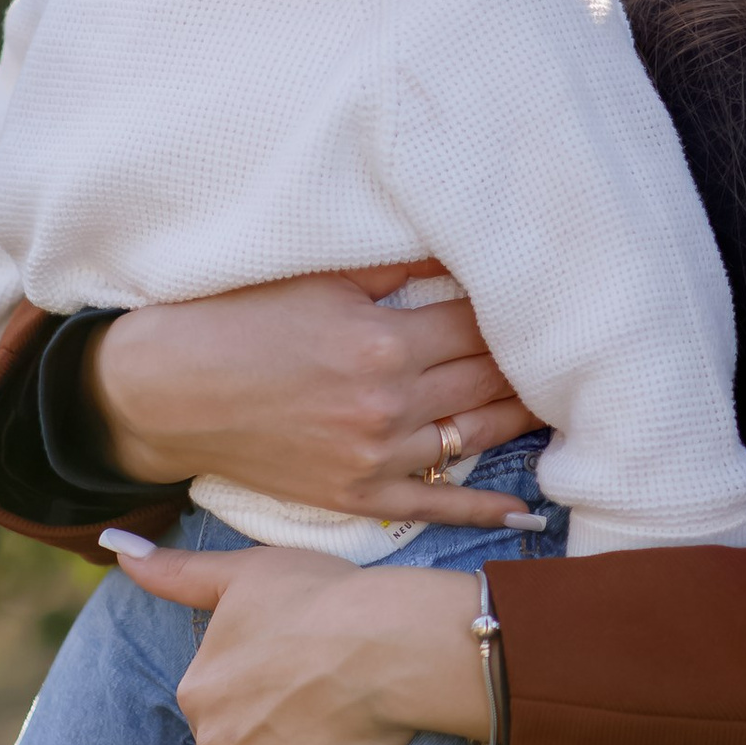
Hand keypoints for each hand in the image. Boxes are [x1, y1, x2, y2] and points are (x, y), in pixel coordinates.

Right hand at [89, 262, 539, 526]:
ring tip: (571, 399)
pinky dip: (486, 504)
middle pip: (487, 378)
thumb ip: (392, 262)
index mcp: (381, 341)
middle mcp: (387, 404)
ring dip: (523, 416)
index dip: (516, 307)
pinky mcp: (358, 495)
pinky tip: (529, 501)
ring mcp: (375, 457)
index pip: (479, 322)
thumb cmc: (235, 320)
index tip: (551, 292)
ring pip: (476, 435)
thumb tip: (458, 240)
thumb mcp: (315, 276)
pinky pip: (438, 503)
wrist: (166, 394)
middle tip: (579, 342)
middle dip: (533, 358)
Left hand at [107, 531, 488, 744]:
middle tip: (324, 717)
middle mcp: (208, 736)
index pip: (220, 707)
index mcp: (196, 685)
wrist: (385, 644)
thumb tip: (115, 551)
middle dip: (268, 743)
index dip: (263, 698)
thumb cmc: (325, 598)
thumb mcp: (247, 572)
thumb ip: (178, 572)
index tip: (302, 682)